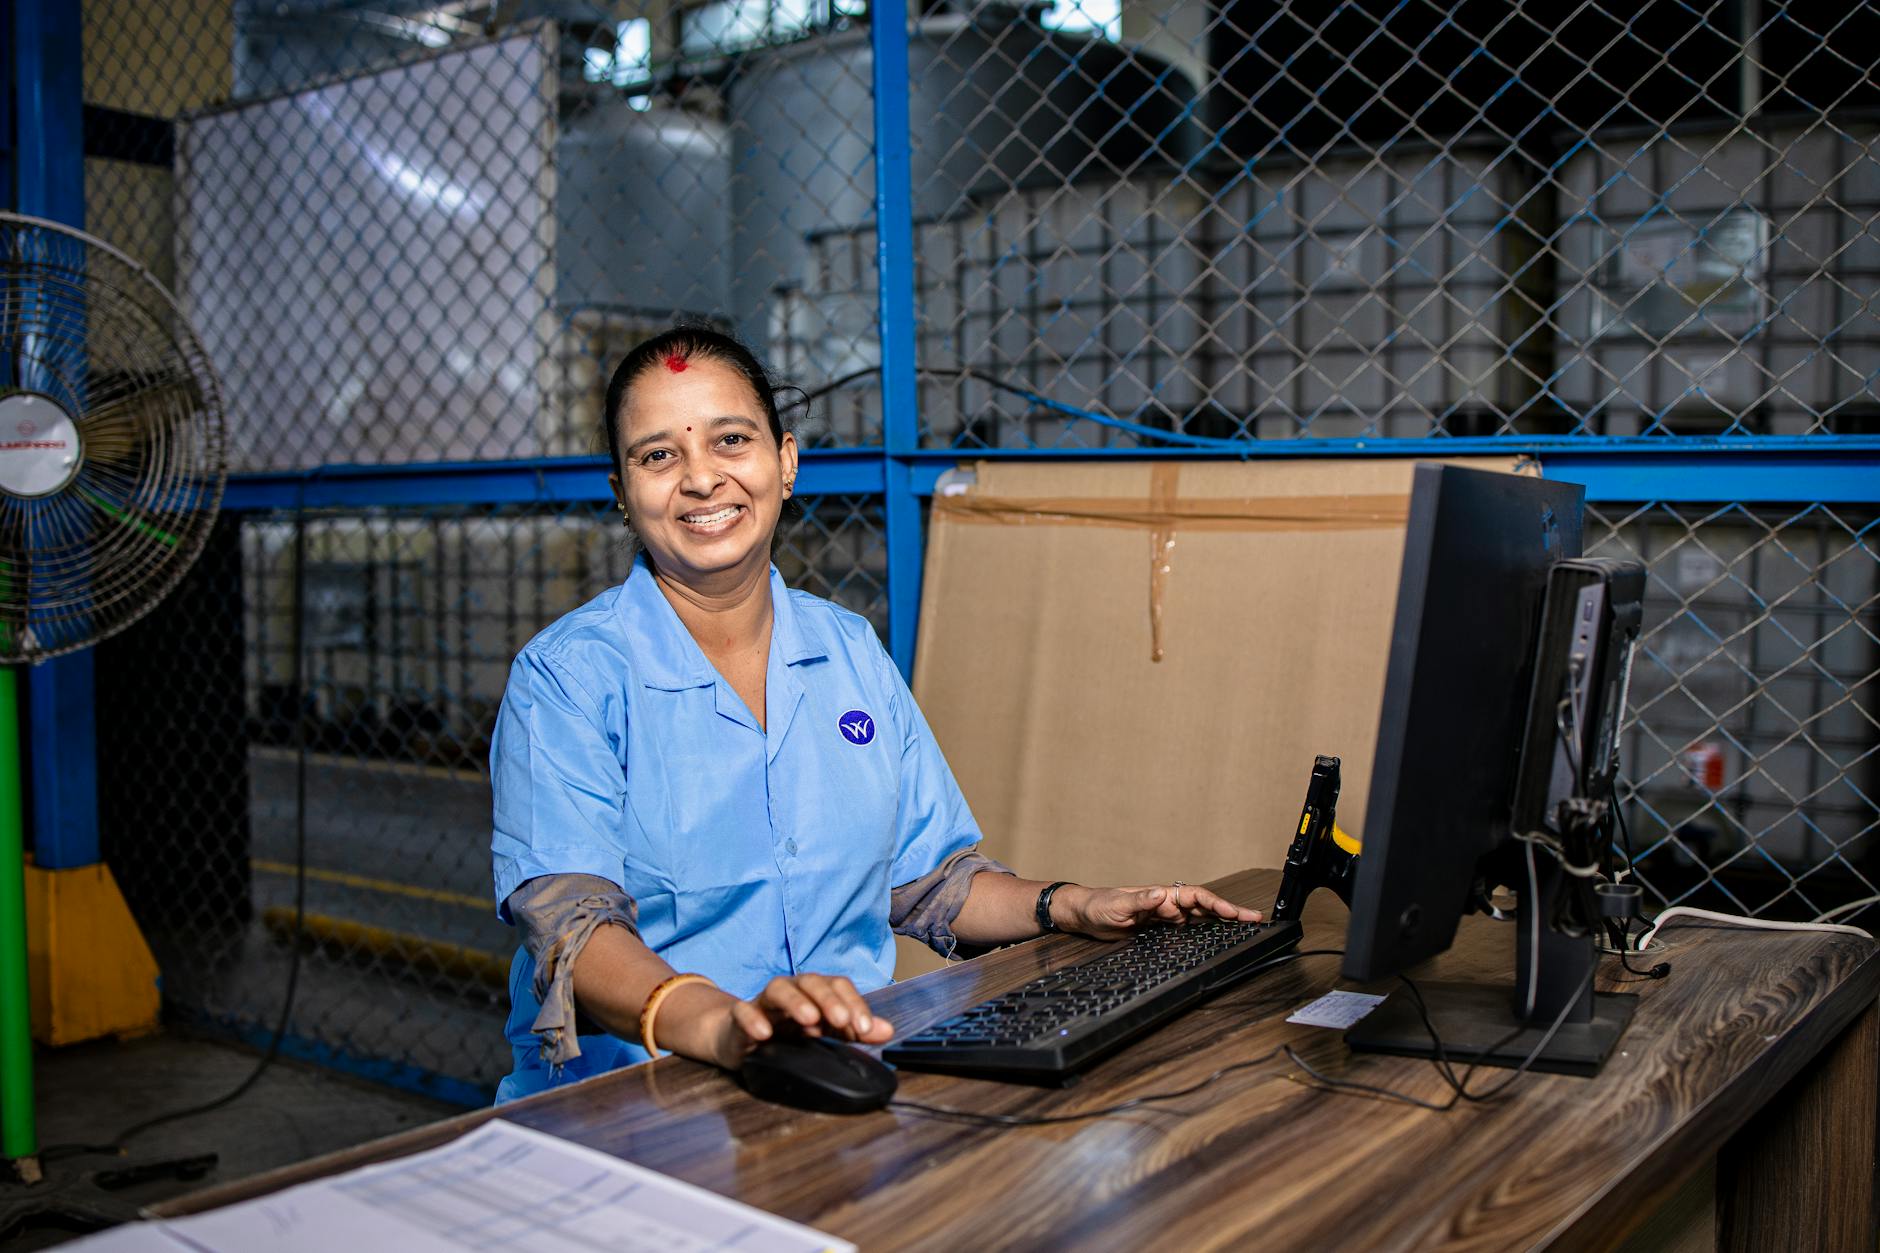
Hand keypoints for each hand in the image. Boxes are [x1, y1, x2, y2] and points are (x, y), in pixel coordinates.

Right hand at [700, 974, 894, 1069]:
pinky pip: (743, 1011)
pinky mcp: (739, 1018)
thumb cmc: (785, 1033)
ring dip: (796, 1002)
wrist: (737, 1038)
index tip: (864, 1028)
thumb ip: (854, 1030)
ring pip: (778, 988)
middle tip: (842, 1020)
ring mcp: (764, 1003)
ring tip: (809, 1020)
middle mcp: (791, 991)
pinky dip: (753, 1019)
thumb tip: (888, 1030)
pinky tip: (765, 1034)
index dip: (853, 1003)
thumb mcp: (824, 1033)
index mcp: (814, 993)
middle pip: (810, 981)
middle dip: (828, 999)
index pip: (838, 985)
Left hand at [1055, 883, 1263, 940]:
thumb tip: (1161, 893)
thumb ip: (1139, 900)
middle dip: (1229, 912)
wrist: (1083, 915)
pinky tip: (1216, 939)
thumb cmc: (1097, 906)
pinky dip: (1203, 932)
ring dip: (1221, 922)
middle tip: (1254, 919)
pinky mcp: (1158, 930)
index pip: (1195, 896)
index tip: (1232, 913)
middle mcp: (1166, 904)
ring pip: (1199, 918)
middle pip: (1204, 906)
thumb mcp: (1116, 905)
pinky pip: (1186, 930)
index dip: (1215, 904)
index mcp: (1160, 895)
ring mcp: (1164, 917)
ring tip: (1244, 928)